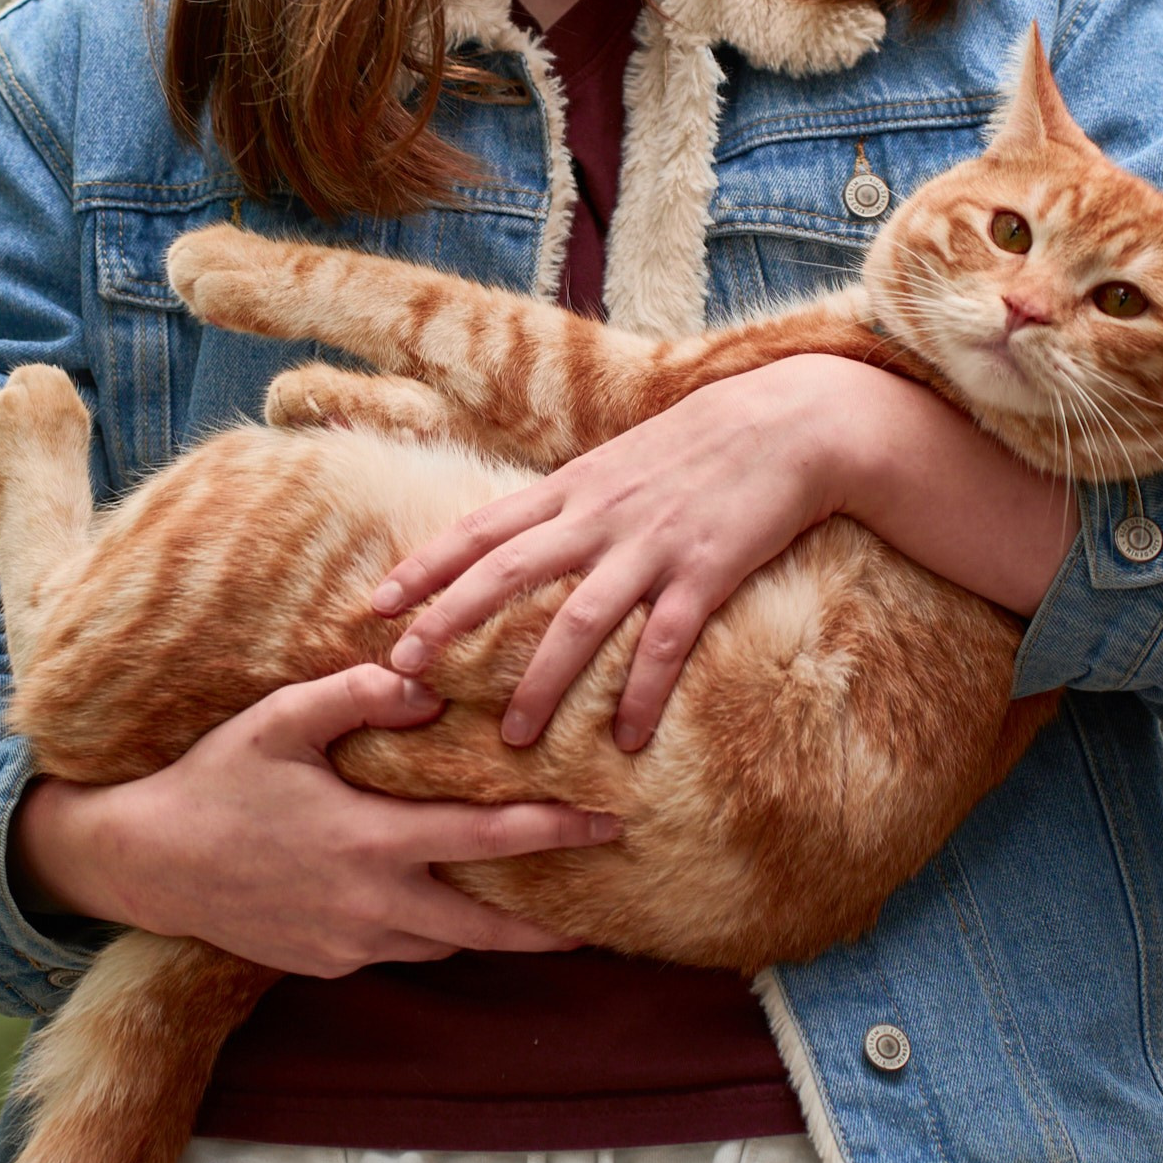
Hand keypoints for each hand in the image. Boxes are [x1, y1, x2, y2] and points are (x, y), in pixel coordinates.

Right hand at [10, 663, 622, 976]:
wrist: (146, 864)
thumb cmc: (215, 781)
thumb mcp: (279, 722)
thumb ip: (355, 697)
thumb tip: (427, 686)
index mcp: (372, 841)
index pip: (489, 840)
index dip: (557, 833)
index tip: (609, 825)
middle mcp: (372, 905)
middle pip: (487, 930)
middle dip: (548, 929)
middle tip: (597, 922)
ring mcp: (349, 944)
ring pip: (442, 947)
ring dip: (487, 934)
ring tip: (529, 917)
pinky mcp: (325, 965)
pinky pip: (394, 953)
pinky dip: (424, 936)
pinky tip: (431, 910)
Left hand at [370, 355, 1075, 751]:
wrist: (787, 424)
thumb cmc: (697, 447)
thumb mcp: (615, 463)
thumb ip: (566, 504)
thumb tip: (512, 541)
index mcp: (571, 489)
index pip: (479, 529)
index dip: (424, 567)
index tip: (375, 605)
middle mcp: (598, 517)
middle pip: (507, 573)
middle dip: (449, 622)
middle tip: (403, 669)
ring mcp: (650, 547)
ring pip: (578, 622)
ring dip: (541, 683)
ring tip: (513, 738)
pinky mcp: (705, 574)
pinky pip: (665, 645)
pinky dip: (644, 694)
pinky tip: (626, 738)